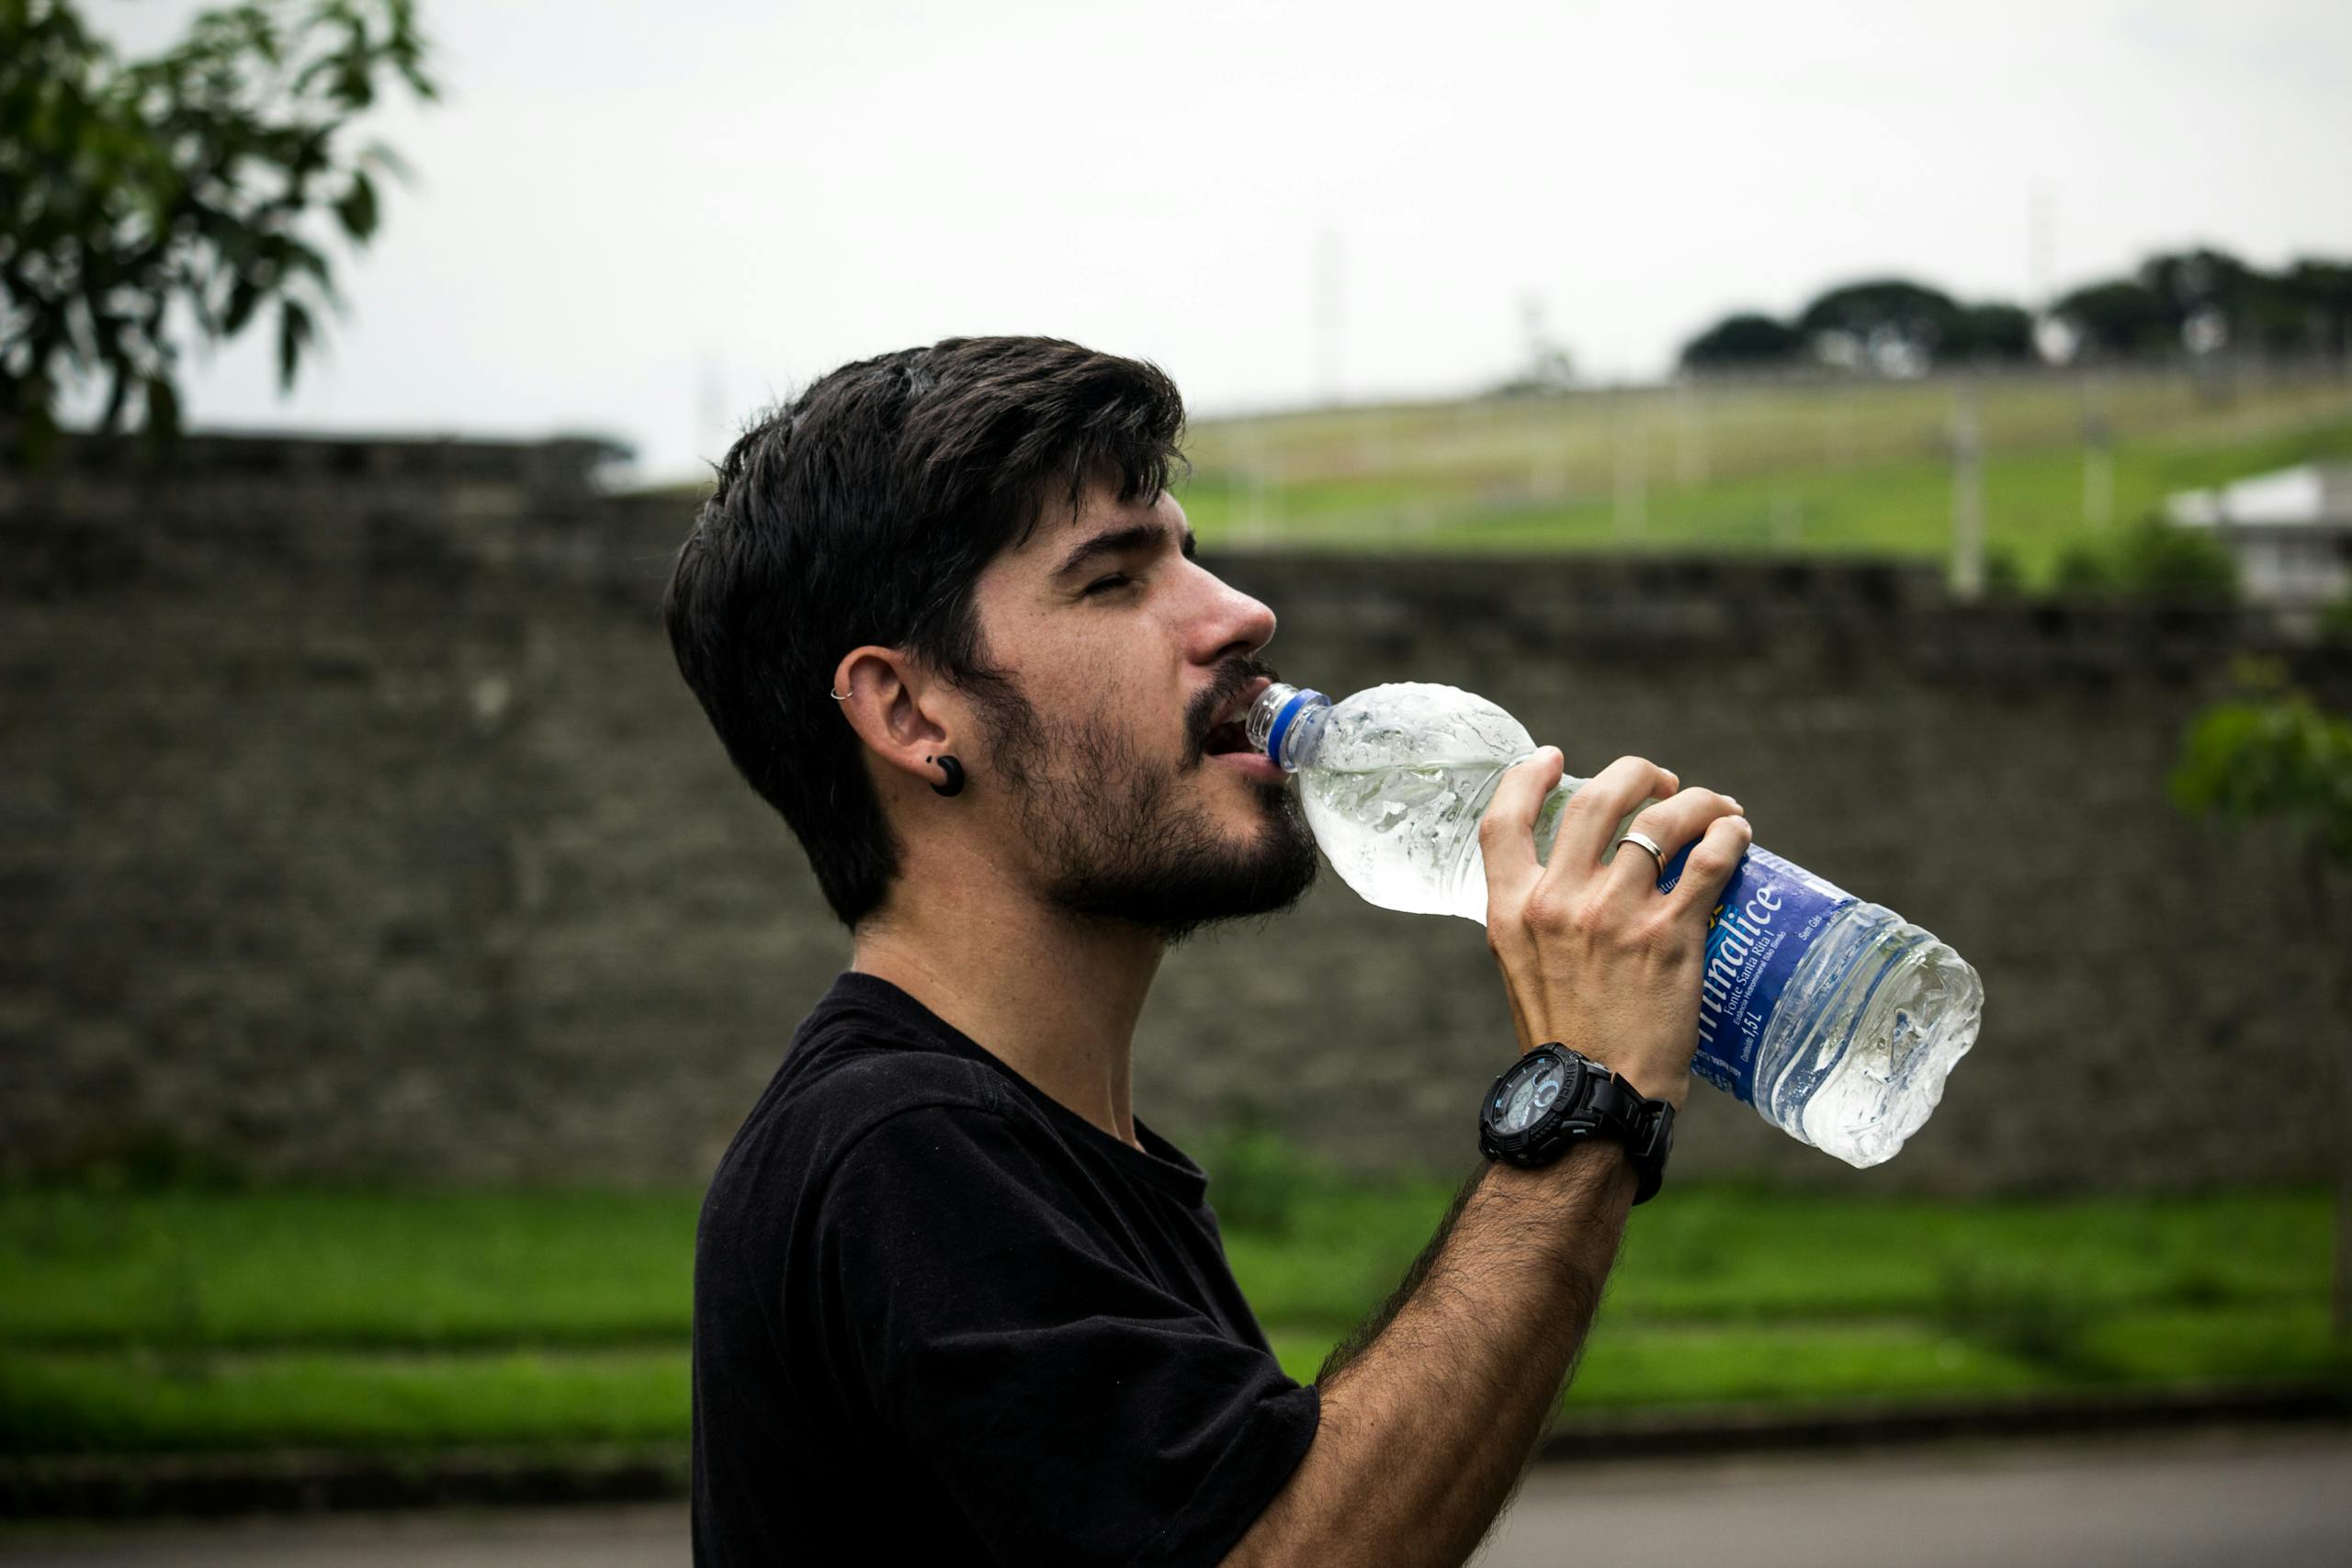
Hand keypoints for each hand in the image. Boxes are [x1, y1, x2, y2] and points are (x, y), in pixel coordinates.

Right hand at [1477, 750, 1751, 1109]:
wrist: (1596, 1100)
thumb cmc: (1565, 1044)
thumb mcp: (1522, 971)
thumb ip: (1538, 921)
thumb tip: (1573, 885)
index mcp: (1512, 911)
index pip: (1503, 821)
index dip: (1526, 776)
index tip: (1552, 758)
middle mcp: (1558, 903)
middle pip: (1596, 800)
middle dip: (1634, 774)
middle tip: (1660, 782)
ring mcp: (1615, 914)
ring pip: (1661, 819)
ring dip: (1695, 800)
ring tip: (1715, 807)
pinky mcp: (1670, 935)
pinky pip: (1708, 860)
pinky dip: (1728, 836)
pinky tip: (1738, 834)